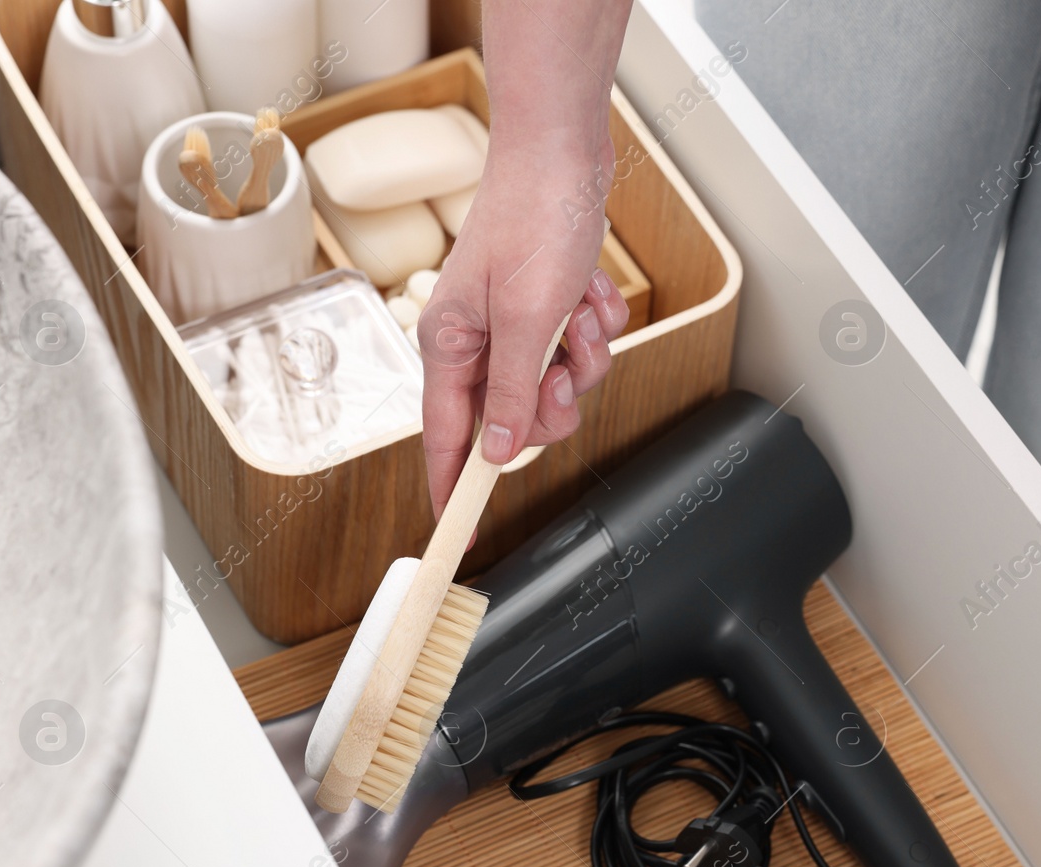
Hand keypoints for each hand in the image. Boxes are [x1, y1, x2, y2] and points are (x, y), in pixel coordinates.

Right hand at [417, 141, 630, 517]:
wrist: (564, 153)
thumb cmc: (536, 219)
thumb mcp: (530, 319)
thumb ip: (512, 393)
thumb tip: (499, 456)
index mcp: (450, 346)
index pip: (444, 441)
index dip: (452, 492)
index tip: (460, 540)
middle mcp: (475, 342)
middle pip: (514, 423)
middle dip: (552, 403)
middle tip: (565, 371)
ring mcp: (513, 328)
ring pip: (556, 389)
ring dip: (583, 359)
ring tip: (581, 313)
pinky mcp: (547, 312)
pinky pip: (579, 352)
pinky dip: (595, 328)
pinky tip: (591, 292)